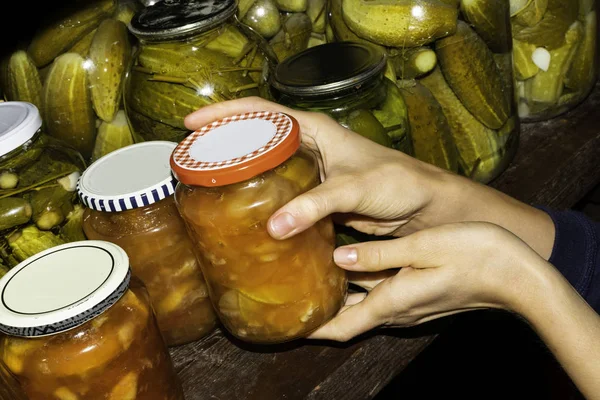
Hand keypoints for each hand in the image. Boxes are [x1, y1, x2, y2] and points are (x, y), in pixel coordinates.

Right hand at [185, 97, 453, 238]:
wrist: (422, 207)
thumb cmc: (399, 183)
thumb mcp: (356, 188)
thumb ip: (317, 204)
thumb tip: (274, 226)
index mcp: (315, 130)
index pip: (261, 110)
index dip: (224, 113)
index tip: (192, 123)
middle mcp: (309, 146)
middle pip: (256, 137)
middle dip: (223, 145)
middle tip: (192, 161)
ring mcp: (309, 172)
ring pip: (265, 166)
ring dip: (239, 174)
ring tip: (207, 187)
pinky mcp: (313, 196)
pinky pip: (278, 193)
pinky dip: (259, 199)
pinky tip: (243, 212)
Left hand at [308, 222, 544, 341]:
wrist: (518, 275)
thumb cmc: (476, 255)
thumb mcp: (423, 248)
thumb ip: (379, 256)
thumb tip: (339, 258)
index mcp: (393, 301)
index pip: (341, 326)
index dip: (313, 329)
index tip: (287, 323)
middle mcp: (397, 310)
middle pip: (348, 319)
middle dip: (320, 313)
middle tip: (291, 295)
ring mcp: (410, 305)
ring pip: (362, 307)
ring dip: (337, 299)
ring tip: (311, 278)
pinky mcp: (419, 295)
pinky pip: (379, 297)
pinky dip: (359, 289)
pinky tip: (349, 268)